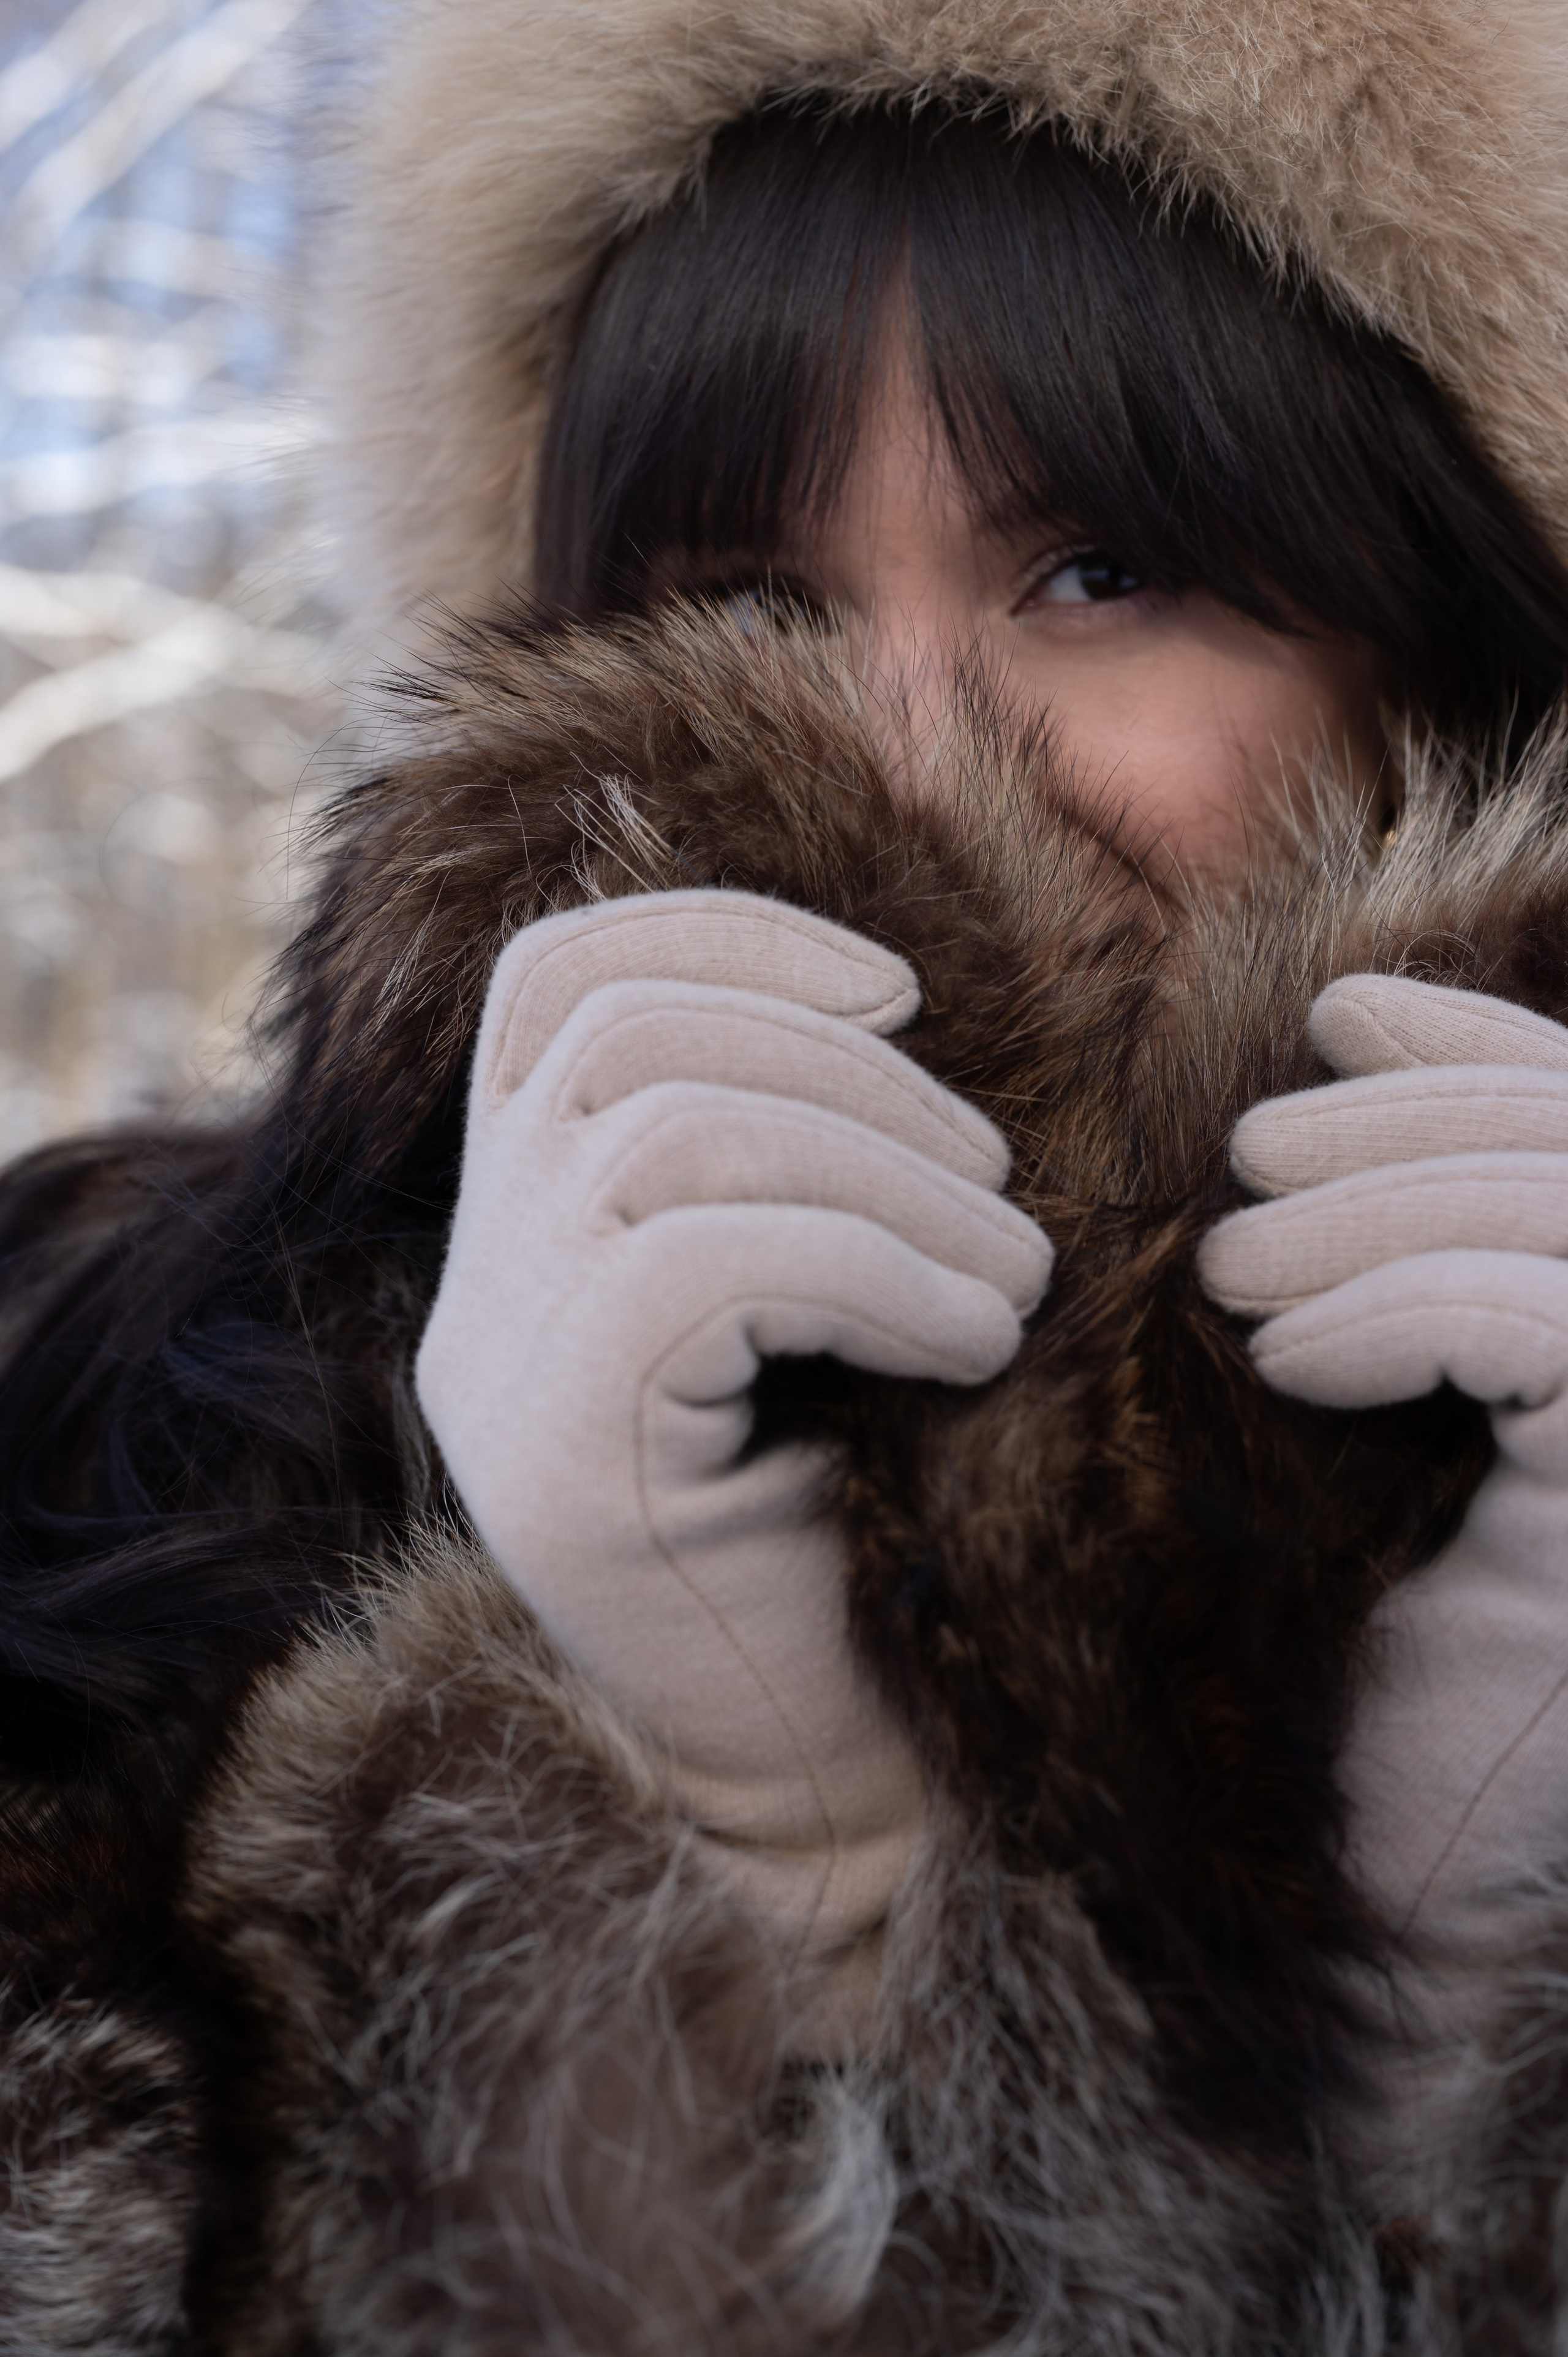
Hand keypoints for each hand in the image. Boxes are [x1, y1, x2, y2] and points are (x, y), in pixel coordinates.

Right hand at [416, 889, 1052, 1961]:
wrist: (837, 1783)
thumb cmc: (866, 1536)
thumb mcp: (823, 1316)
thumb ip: (796, 1170)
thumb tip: (895, 997)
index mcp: (528, 1238)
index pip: (554, 992)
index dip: (724, 938)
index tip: (895, 989)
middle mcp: (480, 1292)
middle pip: (629, 1041)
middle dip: (848, 1069)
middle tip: (997, 1179)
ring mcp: (498, 1370)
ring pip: (673, 1134)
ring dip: (888, 1173)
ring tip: (1013, 1274)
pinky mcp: (558, 1455)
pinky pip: (710, 1257)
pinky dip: (880, 1269)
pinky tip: (976, 1340)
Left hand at [1199, 974, 1567, 2020]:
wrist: (1354, 1876)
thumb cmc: (1340, 1630)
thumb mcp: (1364, 1386)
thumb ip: (1387, 1220)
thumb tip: (1343, 1016)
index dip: (1477, 1044)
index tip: (1339, 1018)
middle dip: (1414, 1117)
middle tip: (1252, 1156)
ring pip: (1559, 1212)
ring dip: (1381, 1207)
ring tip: (1230, 1267)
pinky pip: (1540, 1321)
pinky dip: (1403, 1302)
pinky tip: (1289, 1352)